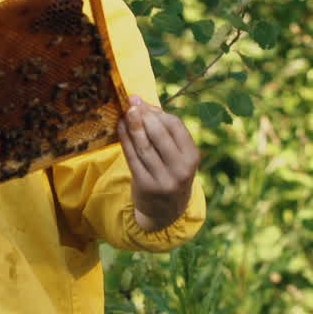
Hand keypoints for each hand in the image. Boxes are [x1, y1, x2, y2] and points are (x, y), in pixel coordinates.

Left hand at [117, 95, 199, 232]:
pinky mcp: (145, 185)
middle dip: (143, 115)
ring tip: (124, 112)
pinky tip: (120, 128)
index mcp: (192, 157)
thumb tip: (144, 104)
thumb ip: (165, 132)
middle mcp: (180, 169)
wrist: (165, 211)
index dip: (157, 112)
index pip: (175, 126)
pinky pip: (132, 157)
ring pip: (144, 145)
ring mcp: (163, 179)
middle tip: (130, 103)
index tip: (142, 102)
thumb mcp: (178, 156)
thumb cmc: (170, 173)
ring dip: (132, 126)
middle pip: (159, 134)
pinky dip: (125, 140)